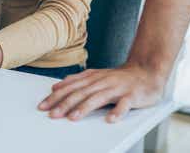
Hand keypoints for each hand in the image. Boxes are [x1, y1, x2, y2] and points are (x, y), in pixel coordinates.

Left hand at [37, 63, 165, 121]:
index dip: (56, 96)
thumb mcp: (96, 76)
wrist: (146, 71)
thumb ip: (77, 81)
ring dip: (85, 108)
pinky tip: (110, 119)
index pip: (70, 87)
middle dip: (65, 104)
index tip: (43, 105)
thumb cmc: (119, 77)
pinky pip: (124, 104)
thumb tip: (56, 86)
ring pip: (99, 98)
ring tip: (73, 117)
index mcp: (93, 78)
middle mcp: (102, 81)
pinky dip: (118, 111)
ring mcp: (117, 88)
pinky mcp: (132, 95)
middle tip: (53, 114)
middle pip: (81, 93)